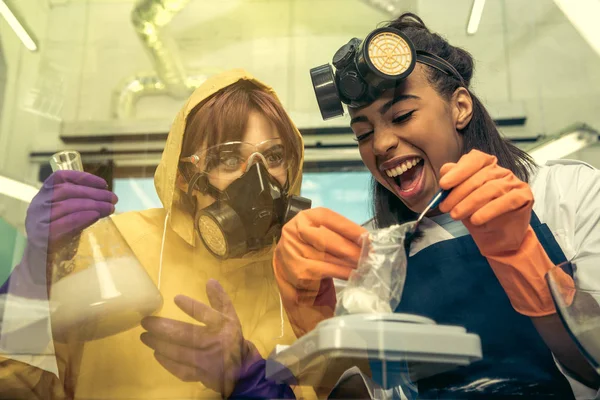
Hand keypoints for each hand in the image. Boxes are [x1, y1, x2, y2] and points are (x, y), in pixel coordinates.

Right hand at [6, 170, 116, 292]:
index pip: (59, 178)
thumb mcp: (69, 213)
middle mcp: (38, 204)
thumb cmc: (60, 232)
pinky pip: (63, 223)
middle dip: (93, 193)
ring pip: (66, 205)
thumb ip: (81, 203)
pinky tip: (96, 216)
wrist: (41, 258)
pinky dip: (81, 217)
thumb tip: (107, 197)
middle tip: (113, 198)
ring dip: (92, 204)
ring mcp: (38, 220)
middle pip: (66, 191)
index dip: (83, 178)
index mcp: (44, 194)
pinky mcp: (42, 236)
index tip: (104, 183)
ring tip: (110, 208)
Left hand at [140, 279, 257, 396]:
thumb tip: (210, 281)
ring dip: (160, 344)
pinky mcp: (200, 374)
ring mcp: (206, 361)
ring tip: (145, 337)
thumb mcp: (230, 316)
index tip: (176, 298)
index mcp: (222, 326)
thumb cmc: (232, 338)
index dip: (191, 307)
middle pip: (186, 335)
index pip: (207, 314)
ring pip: (179, 353)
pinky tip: (156, 354)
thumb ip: (220, 300)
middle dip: (164, 328)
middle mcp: (213, 342)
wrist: (241, 368)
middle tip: (146, 322)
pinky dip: (167, 363)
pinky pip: (181, 369)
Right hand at [274, 207, 366, 336]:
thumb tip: (366, 241)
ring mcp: (293, 251)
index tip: (368, 238)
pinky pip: (324, 271)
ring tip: (365, 265)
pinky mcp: (297, 270)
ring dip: (349, 262)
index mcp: (303, 218)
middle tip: (369, 255)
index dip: (349, 228)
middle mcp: (294, 231)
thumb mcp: (323, 237)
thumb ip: (340, 235)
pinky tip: (354, 275)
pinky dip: (342, 273)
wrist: (293, 276)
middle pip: (326, 238)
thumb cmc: (314, 252)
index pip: (328, 218)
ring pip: (326, 256)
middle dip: (351, 248)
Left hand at [438, 149, 532, 255]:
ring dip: (469, 203)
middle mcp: (502, 171)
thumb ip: (454, 182)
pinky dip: (488, 211)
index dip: (458, 171)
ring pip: (491, 188)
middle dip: (458, 193)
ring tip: (456, 215)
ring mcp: (515, 183)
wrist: (498, 237)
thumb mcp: (461, 198)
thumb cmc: (478, 213)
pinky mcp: (524, 196)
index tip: (443, 185)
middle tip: (445, 208)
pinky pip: (506, 201)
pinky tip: (476, 220)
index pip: (474, 159)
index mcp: (487, 165)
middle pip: (480, 177)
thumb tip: (445, 170)